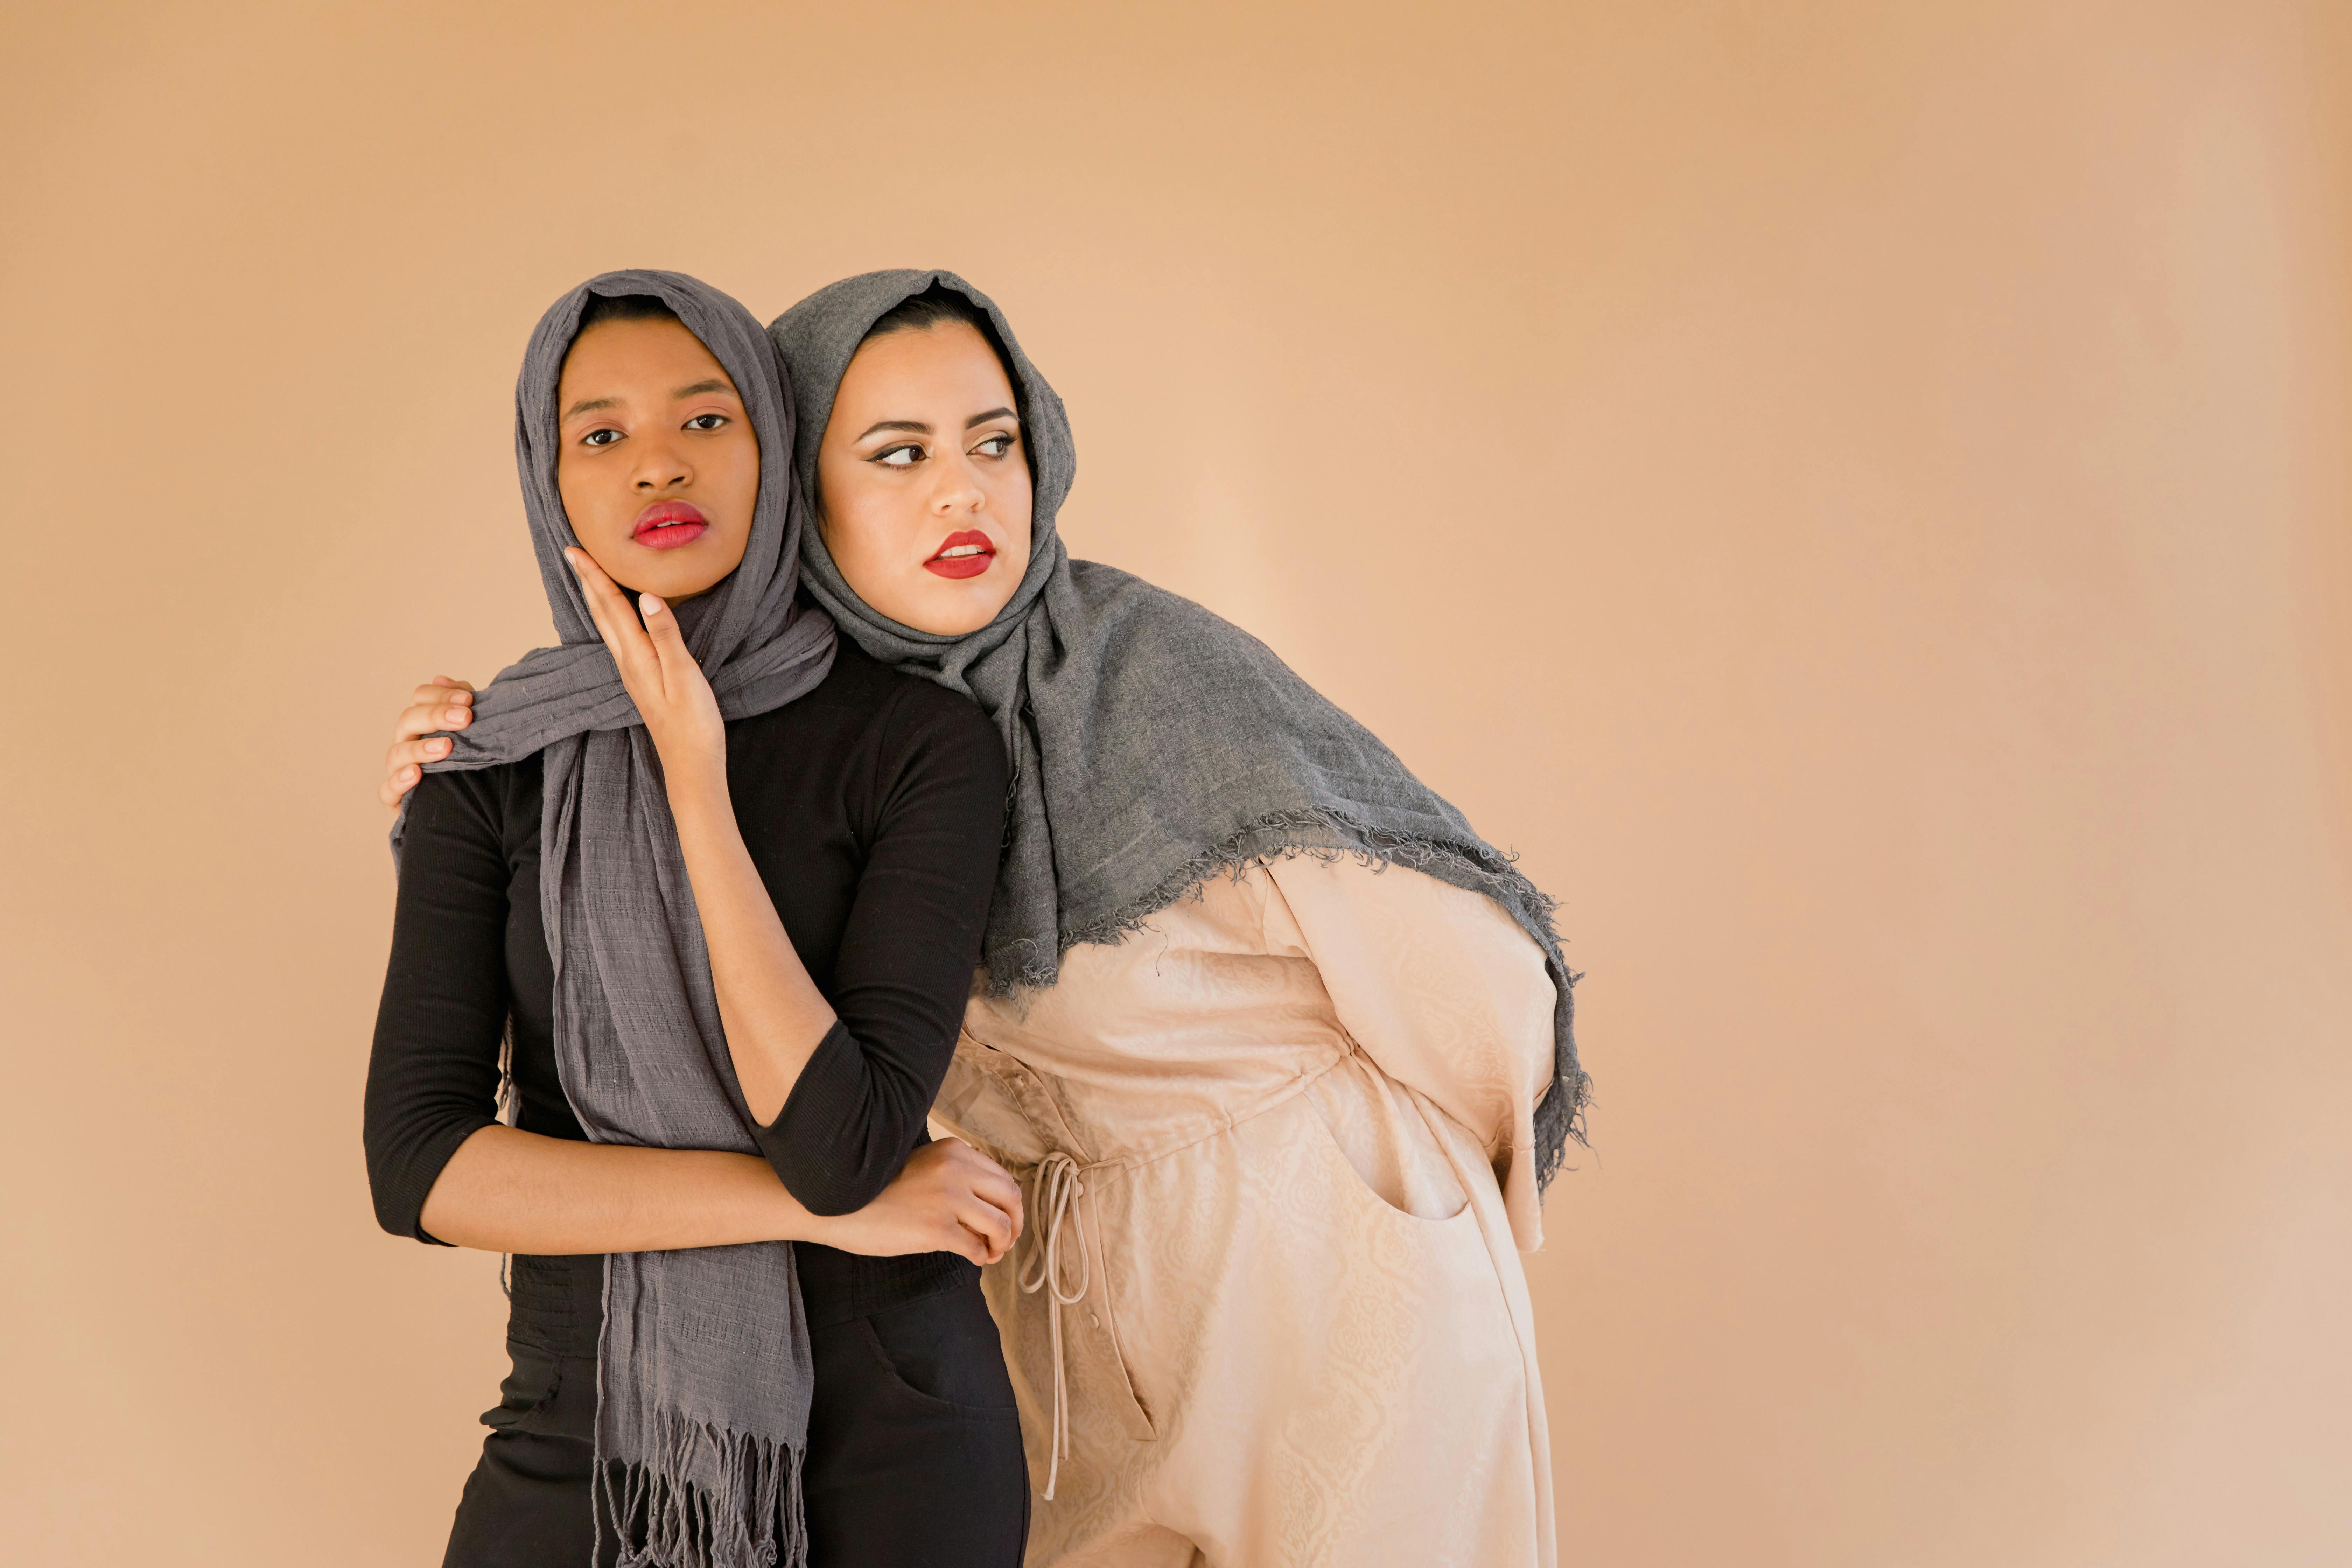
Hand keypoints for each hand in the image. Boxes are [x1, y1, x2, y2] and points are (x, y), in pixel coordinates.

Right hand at [382, 676, 475, 808]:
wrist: (474, 803)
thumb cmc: (469, 759)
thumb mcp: (470, 729)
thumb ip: (460, 703)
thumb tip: (441, 678)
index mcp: (422, 721)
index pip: (421, 697)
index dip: (442, 695)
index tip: (470, 700)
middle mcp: (407, 741)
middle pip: (408, 720)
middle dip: (435, 716)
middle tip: (464, 718)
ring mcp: (398, 769)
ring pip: (398, 753)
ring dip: (421, 748)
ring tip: (446, 747)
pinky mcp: (397, 799)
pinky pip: (387, 790)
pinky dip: (399, 782)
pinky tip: (417, 774)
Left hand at [565, 548, 724, 784]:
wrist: (692, 764)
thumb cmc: (693, 723)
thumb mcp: (684, 675)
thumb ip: (665, 635)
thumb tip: (646, 597)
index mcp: (636, 656)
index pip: (610, 606)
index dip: (594, 576)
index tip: (574, 550)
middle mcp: (628, 662)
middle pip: (602, 614)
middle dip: (588, 582)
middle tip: (573, 555)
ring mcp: (634, 673)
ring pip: (608, 626)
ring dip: (597, 599)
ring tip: (590, 578)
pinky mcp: (644, 680)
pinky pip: (620, 638)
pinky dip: (613, 618)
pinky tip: (619, 618)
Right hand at [821, 1138, 1026, 1266]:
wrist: (835, 1203)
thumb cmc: (875, 1190)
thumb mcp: (921, 1165)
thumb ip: (954, 1174)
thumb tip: (988, 1201)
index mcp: (953, 1151)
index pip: (1001, 1176)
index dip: (1009, 1202)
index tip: (1005, 1218)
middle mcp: (956, 1169)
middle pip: (1010, 1197)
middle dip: (1015, 1222)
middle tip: (1006, 1240)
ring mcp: (948, 1199)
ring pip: (1001, 1224)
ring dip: (1002, 1243)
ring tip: (991, 1253)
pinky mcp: (937, 1229)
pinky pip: (977, 1246)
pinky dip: (983, 1256)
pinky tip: (976, 1259)